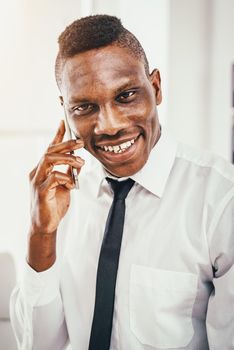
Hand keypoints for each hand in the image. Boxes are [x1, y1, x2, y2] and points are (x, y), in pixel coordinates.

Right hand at [28, 120, 83, 270]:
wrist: (45, 225)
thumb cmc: (54, 205)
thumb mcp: (65, 185)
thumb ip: (69, 173)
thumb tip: (78, 161)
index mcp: (43, 170)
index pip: (49, 149)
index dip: (57, 135)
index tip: (63, 122)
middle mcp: (37, 172)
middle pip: (49, 151)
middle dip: (66, 144)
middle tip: (80, 142)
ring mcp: (37, 181)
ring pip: (48, 160)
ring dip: (66, 158)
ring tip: (80, 162)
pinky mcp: (41, 191)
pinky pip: (53, 178)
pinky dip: (65, 177)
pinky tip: (72, 184)